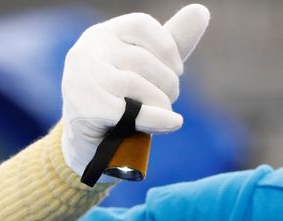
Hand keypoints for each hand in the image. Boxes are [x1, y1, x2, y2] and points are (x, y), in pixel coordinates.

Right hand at [60, 4, 209, 180]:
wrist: (93, 144)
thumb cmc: (126, 101)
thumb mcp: (151, 69)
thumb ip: (174, 42)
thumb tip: (201, 10)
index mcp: (103, 35)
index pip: (142, 25)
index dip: (168, 47)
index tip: (178, 69)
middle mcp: (87, 50)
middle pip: (143, 60)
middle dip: (168, 84)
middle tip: (168, 100)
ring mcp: (81, 79)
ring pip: (137, 85)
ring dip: (162, 104)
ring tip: (163, 114)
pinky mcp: (84, 107)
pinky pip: (130, 111)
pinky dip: (158, 119)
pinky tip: (172, 123)